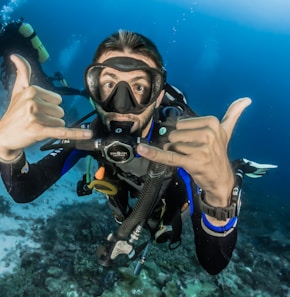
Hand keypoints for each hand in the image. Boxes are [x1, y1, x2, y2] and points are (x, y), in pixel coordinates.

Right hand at [0, 54, 91, 160]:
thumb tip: (16, 55)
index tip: (36, 110)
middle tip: (36, 120)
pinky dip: (76, 134)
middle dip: (51, 118)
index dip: (49, 107)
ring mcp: (35, 116)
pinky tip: (88, 135)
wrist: (4, 134)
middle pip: (60, 111)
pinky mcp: (39, 130)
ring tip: (37, 127)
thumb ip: (22, 73)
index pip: (58, 100)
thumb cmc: (14, 112)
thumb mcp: (18, 90)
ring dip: (51, 127)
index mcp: (32, 90)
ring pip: (60, 122)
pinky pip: (63, 131)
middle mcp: (33, 101)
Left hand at [137, 98, 251, 207]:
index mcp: (212, 122)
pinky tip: (142, 149)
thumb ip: (233, 114)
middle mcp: (208, 133)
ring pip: (171, 145)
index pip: (180, 124)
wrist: (221, 179)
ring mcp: (201, 148)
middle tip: (192, 153)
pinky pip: (167, 156)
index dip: (183, 135)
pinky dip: (153, 153)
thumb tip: (246, 99)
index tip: (195, 143)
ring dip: (175, 153)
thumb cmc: (218, 154)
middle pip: (174, 134)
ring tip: (190, 159)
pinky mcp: (192, 161)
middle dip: (177, 145)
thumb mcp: (227, 132)